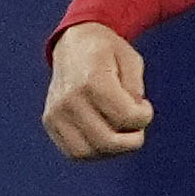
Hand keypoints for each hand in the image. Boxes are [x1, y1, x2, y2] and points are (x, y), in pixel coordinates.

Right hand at [41, 20, 151, 158]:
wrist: (73, 43)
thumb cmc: (106, 52)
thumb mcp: (131, 59)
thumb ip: (136, 88)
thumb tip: (132, 117)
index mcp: (92, 79)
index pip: (126, 118)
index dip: (144, 117)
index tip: (144, 105)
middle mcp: (70, 98)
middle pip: (107, 141)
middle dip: (131, 141)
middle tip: (137, 129)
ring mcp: (56, 112)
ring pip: (88, 152)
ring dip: (112, 150)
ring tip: (120, 133)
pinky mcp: (50, 121)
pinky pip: (73, 151)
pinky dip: (93, 151)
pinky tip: (104, 137)